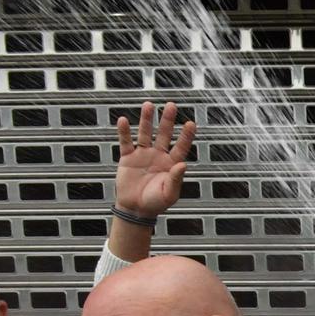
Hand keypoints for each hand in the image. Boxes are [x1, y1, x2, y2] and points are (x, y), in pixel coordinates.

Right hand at [113, 101, 195, 218]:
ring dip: (146, 120)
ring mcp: (143, 155)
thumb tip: (184, 165)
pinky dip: (124, 132)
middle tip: (171, 106)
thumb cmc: (156, 203)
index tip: (191, 123)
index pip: (181, 146)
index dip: (186, 135)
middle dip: (167, 120)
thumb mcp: (170, 194)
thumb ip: (176, 179)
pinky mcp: (127, 158)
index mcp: (171, 164)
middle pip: (164, 134)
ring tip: (149, 105)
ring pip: (145, 133)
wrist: (136, 209)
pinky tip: (123, 120)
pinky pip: (126, 142)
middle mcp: (158, 156)